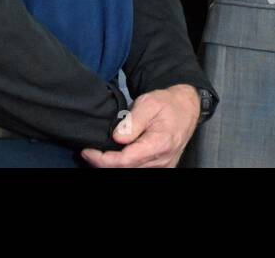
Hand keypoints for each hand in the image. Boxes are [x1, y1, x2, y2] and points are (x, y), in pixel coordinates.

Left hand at [81, 84, 201, 167]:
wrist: (186, 107)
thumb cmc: (167, 103)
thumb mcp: (148, 103)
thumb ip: (133, 122)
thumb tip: (117, 138)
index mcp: (159, 143)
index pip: (125, 161)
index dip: (103, 159)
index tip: (88, 151)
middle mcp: (162, 160)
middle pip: (126, 169)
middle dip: (104, 164)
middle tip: (89, 153)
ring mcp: (163, 166)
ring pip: (132, 172)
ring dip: (114, 165)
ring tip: (100, 154)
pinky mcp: (162, 167)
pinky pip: (139, 170)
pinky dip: (124, 166)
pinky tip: (115, 157)